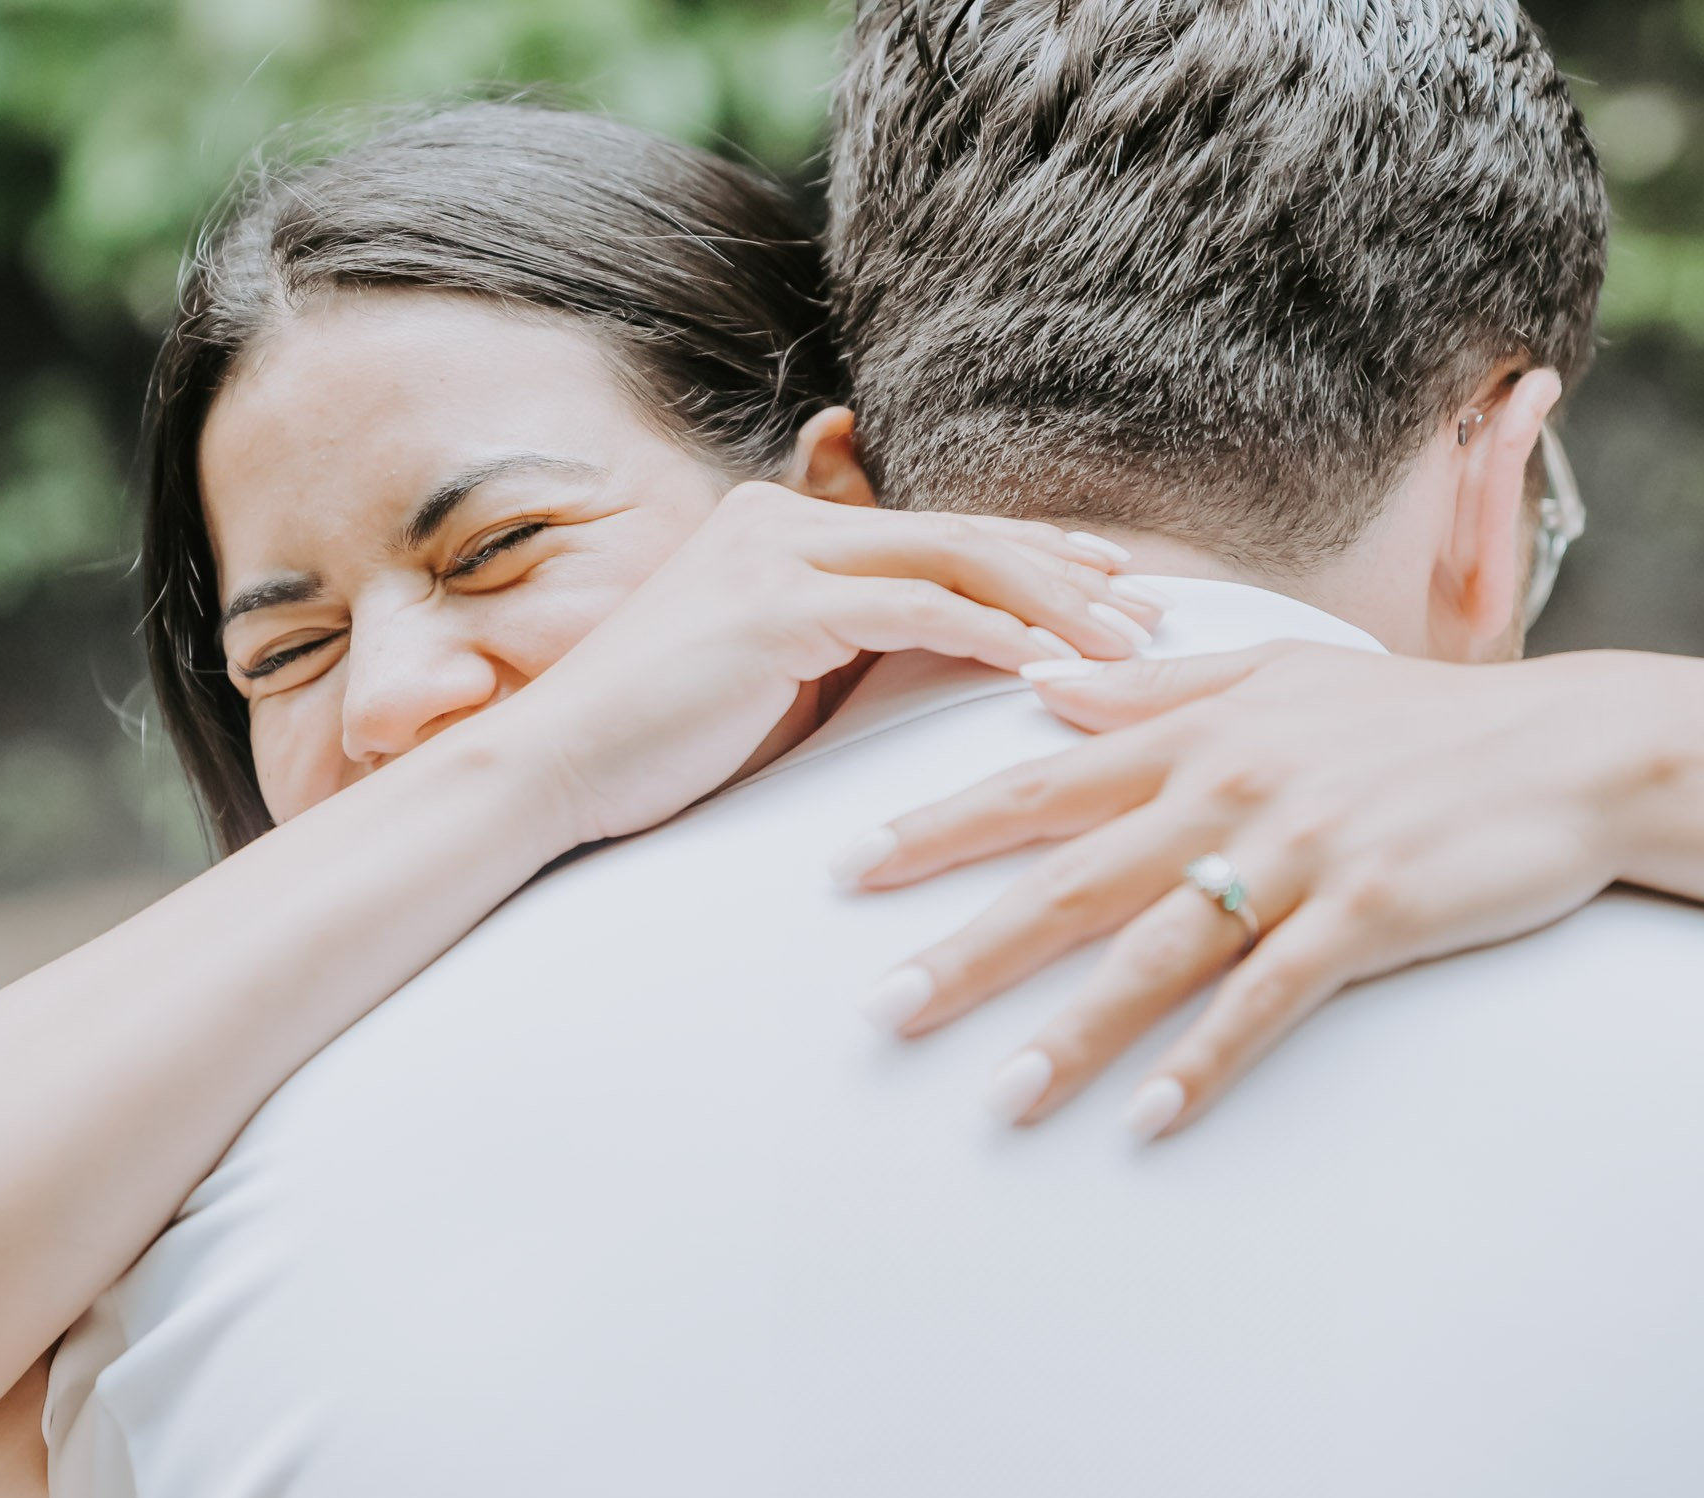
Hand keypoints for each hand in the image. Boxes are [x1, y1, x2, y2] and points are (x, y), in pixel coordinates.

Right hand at [494, 482, 1165, 845]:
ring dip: (1056, 606)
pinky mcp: (775, 606)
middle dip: (1068, 571)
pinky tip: (1057, 671)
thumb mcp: (771, 683)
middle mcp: (777, 518)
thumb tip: (945, 656)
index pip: (932, 530)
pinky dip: (998, 638)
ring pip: (955, 560)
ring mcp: (774, 553)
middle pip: (959, 531)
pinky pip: (920, 613)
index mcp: (775, 524)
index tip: (1113, 585)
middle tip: (1155, 610)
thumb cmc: (657, 749)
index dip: (1032, 554)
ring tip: (1135, 649)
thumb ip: (847, 651)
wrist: (549, 774)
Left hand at [841, 643, 1660, 1138]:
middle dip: (966, 951)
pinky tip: (1149, 1120)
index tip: (847, 869)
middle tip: (879, 1013)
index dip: (935, 829)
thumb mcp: (1276, 674)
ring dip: (1072, 1034)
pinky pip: (1266, 1003)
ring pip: (1155, 955)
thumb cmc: (1411, 715)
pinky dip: (1205, 1061)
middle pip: (1066, 882)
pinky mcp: (1366, 916)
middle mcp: (1224, 793)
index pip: (1034, 786)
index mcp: (1191, 734)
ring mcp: (1295, 856)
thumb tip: (1041, 688)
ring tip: (998, 1102)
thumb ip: (1151, 686)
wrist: (1570, 745)